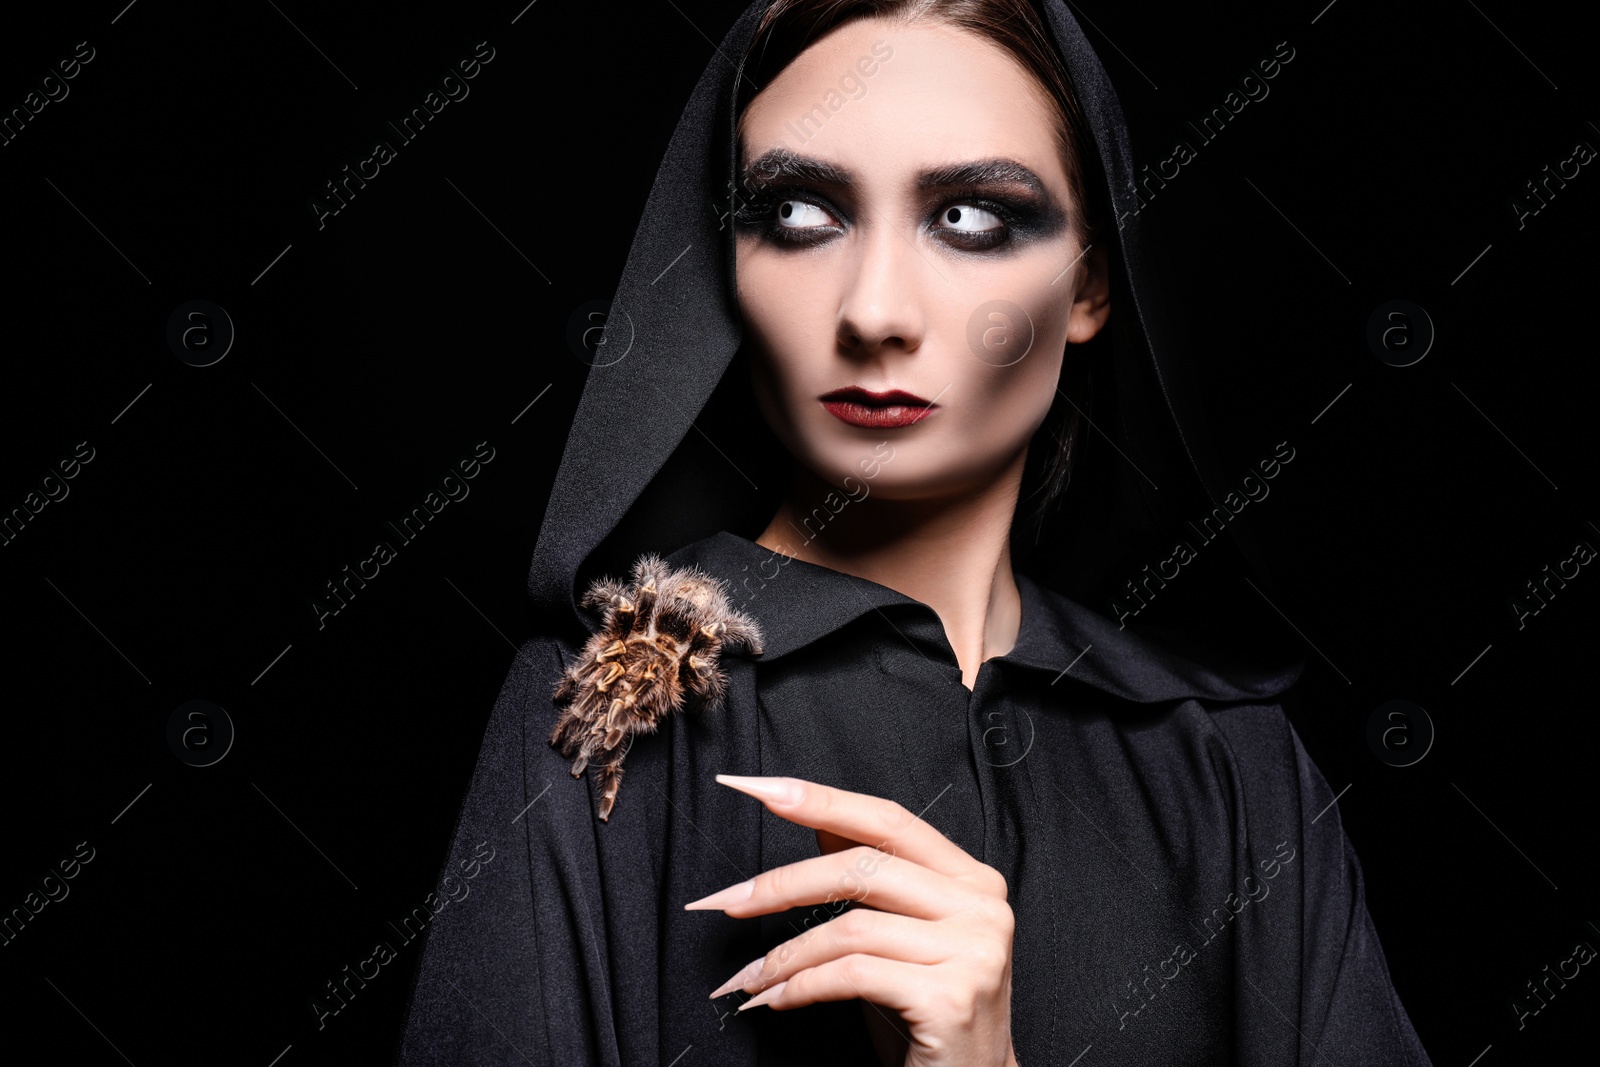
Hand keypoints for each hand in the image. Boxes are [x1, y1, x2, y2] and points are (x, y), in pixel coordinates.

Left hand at [686, 775, 1018, 1066]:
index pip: (887, 819)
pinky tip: (777, 1000)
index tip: (756, 788)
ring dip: (784, 954)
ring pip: (850, 927)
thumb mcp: (897, 937)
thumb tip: (819, 819)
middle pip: (862, 868)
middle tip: (724, 900)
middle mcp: (983, 906)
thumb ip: (872, 875)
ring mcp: (974, 950)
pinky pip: (853, 974)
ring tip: (749, 978)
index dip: (820, 798)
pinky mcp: (951, 997)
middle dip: (781, 884)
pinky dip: (801, 985)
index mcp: (972, 879)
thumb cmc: (926, 1015)